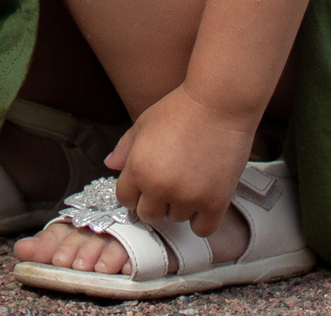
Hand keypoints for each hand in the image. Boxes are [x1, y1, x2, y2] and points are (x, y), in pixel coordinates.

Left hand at [106, 84, 257, 238]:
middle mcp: (160, 187)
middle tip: (169, 183)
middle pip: (149, 215)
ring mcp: (188, 197)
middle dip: (155, 202)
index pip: (125, 200)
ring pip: (176, 218)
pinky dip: (201, 219)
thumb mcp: (144, 123)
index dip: (134, 191)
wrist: (220, 103)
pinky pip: (202, 229)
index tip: (146, 184)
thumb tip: (110, 165)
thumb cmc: (181, 109)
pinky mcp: (215, 202)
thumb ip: (124, 147)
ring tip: (190, 181)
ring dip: (180, 206)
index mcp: (138, 168)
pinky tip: (203, 201)